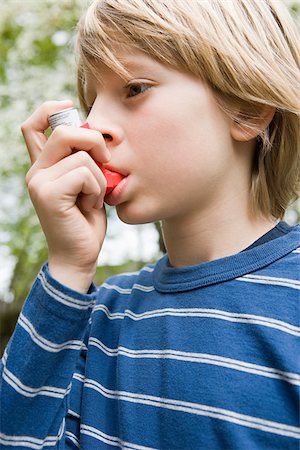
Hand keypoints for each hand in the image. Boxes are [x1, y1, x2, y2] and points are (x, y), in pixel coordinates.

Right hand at [21, 100, 110, 291]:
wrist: (81, 255)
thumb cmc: (87, 219)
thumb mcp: (87, 184)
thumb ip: (84, 160)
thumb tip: (97, 133)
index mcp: (43, 166)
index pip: (32, 125)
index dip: (50, 109)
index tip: (70, 107)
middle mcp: (36, 171)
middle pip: (65, 131)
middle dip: (94, 142)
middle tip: (105, 164)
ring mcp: (39, 182)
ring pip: (81, 156)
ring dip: (99, 178)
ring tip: (93, 198)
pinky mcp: (48, 194)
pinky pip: (84, 173)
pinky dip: (97, 189)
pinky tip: (90, 206)